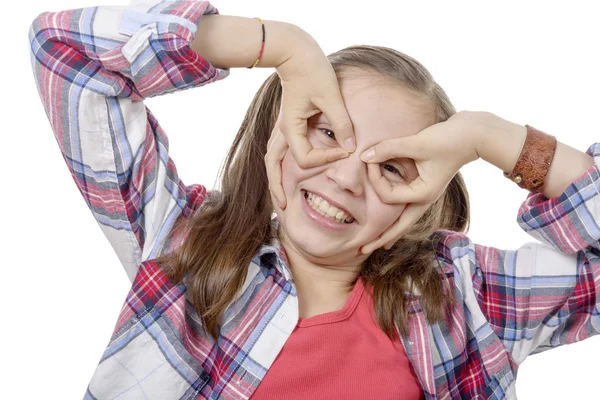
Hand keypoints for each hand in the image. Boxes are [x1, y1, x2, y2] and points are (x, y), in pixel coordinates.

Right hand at [265, 34, 355, 209]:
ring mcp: (281, 129)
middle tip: (286, 208)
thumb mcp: (332, 96)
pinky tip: (286, 176)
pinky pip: (278, 152)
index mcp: (291, 128)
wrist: (295, 54)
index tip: (346, 152)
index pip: (306, 158)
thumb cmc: (313, 72)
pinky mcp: (286, 125)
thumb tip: (351, 149)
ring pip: (272, 161)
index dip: (327, 160)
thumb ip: (342, 124)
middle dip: (278, 188)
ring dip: (275, 180)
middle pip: (273, 167)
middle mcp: (282, 131)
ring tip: (281, 199)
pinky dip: (279, 167)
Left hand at [358, 111, 486, 253]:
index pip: (389, 196)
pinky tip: (390, 220)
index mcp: (423, 194)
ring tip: (377, 243)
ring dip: (390, 231)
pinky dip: (397, 215)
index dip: (375, 179)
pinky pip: (407, 206)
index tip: (369, 159)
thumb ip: (389, 149)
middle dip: (380, 238)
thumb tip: (364, 157)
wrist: (473, 134)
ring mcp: (426, 194)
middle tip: (361, 250)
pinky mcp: (425, 186)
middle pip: (399, 226)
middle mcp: (424, 199)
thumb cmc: (448, 139)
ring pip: (405, 220)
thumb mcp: (417, 143)